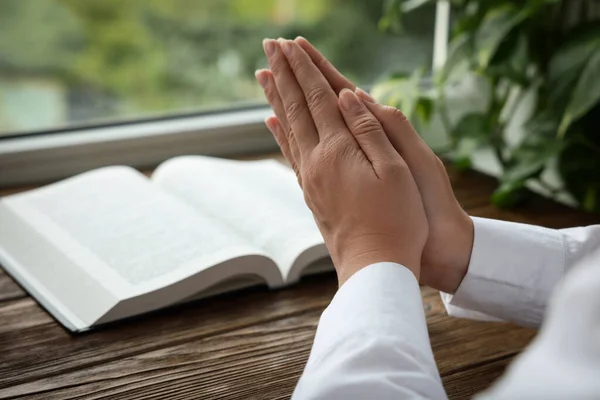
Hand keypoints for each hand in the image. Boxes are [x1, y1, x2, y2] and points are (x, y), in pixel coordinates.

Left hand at [258, 38, 427, 285]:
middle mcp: (316, 161)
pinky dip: (279, 133)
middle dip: (284, 73)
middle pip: (296, 107)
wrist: (375, 267)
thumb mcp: (396, 171)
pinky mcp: (311, 193)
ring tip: (264, 74)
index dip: (304, 69)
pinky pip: (290, 154)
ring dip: (276, 97)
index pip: (317, 98)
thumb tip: (345, 96)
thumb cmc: (398, 221)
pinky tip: (272, 123)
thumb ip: (370, 129)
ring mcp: (310, 178)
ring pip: (287, 128)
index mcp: (339, 150)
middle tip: (270, 46)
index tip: (289, 44)